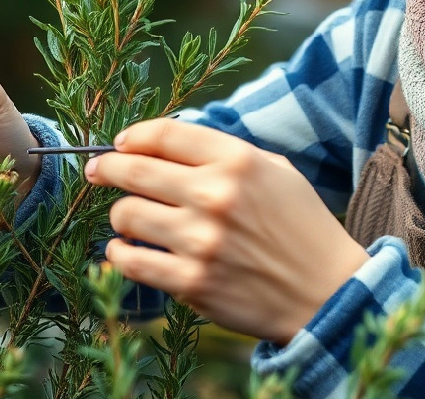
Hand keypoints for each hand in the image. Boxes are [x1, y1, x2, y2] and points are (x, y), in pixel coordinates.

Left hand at [85, 119, 369, 344]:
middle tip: (97, 171)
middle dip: (107, 168)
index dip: (133, 136)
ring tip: (128, 219)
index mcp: (237, 160)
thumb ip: (224, 152)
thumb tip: (165, 145)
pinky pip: (131, 262)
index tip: (121, 144)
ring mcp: (201, 241)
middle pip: (134, 170)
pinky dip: (120, 254)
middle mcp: (216, 195)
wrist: (326, 290)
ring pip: (126, 215)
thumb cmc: (300, 225)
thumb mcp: (275, 170)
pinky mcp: (192, 282)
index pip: (164, 134)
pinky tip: (125, 251)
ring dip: (121, 215)